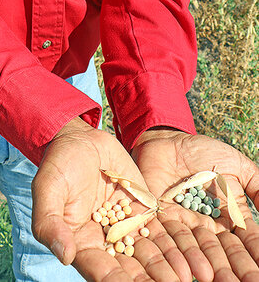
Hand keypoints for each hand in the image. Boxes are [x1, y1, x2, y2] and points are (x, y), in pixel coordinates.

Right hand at [31, 118, 191, 280]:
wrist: (81, 142)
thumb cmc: (59, 165)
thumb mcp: (48, 190)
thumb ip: (50, 223)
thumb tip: (65, 256)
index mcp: (81, 240)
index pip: (99, 268)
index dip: (117, 281)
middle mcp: (106, 237)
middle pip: (129, 264)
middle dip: (148, 278)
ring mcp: (126, 222)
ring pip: (148, 249)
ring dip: (166, 264)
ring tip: (186, 277)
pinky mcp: (142, 206)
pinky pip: (158, 225)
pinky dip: (173, 239)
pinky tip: (188, 250)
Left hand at [132, 127, 258, 281]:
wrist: (169, 141)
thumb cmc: (203, 151)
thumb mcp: (237, 167)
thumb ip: (257, 188)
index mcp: (226, 212)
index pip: (243, 238)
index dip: (252, 255)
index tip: (258, 274)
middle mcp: (205, 221)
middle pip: (220, 248)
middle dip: (232, 267)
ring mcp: (183, 219)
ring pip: (196, 246)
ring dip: (206, 264)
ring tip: (215, 281)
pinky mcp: (160, 215)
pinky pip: (169, 235)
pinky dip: (177, 252)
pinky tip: (185, 269)